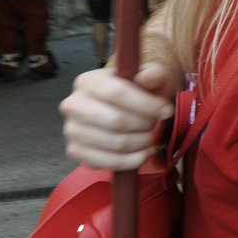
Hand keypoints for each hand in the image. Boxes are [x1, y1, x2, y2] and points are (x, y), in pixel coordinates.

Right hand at [59, 64, 175, 169]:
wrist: (120, 107)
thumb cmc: (135, 90)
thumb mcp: (148, 77)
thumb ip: (152, 74)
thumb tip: (147, 77)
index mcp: (87, 81)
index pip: (116, 93)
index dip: (146, 104)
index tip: (166, 111)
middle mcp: (73, 105)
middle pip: (116, 121)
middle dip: (145, 125)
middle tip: (156, 123)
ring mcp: (71, 130)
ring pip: (115, 143)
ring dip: (142, 142)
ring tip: (151, 135)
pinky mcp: (76, 152)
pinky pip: (108, 162)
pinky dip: (134, 160)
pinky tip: (145, 151)